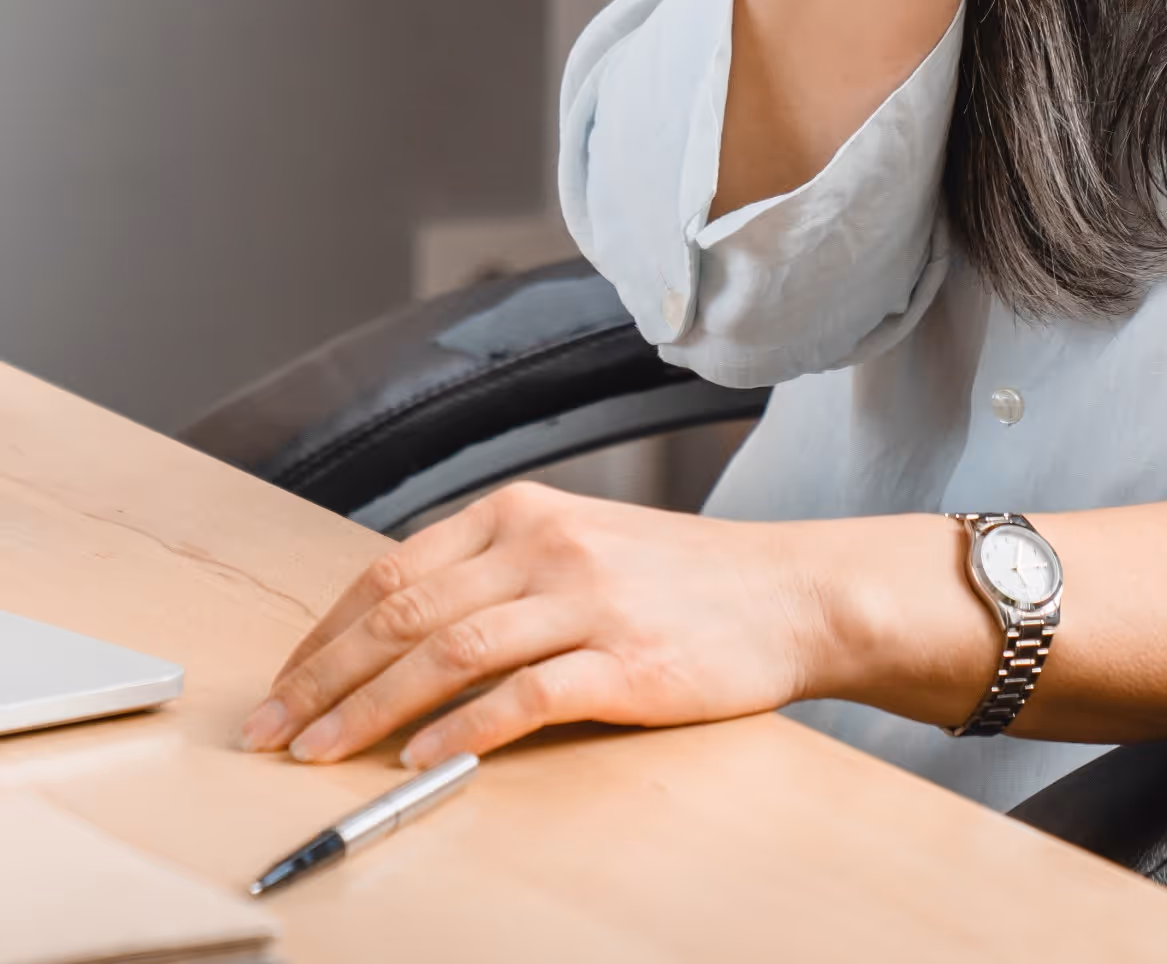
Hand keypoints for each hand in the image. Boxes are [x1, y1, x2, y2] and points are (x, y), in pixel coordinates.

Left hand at [238, 483, 818, 768]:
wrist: (790, 592)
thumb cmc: (683, 579)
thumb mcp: (581, 544)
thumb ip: (497, 573)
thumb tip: (395, 634)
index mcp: (526, 511)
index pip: (394, 571)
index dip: (325, 634)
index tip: (282, 687)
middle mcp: (548, 544)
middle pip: (405, 614)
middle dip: (323, 679)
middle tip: (272, 733)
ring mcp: (587, 600)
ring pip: (447, 654)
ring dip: (368, 711)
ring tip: (320, 754)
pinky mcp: (624, 660)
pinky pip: (521, 697)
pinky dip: (460, 730)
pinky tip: (422, 759)